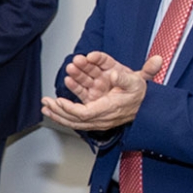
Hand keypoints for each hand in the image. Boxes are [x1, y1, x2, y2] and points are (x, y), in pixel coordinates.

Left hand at [40, 52, 159, 131]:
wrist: (146, 104)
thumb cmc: (140, 94)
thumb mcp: (137, 83)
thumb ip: (125, 78)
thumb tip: (114, 74)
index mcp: (108, 109)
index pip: (85, 113)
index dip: (70, 109)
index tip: (59, 102)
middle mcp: (101, 114)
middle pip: (75, 118)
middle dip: (58, 111)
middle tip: (45, 104)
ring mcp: (97, 113)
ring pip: (74, 116)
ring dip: (59, 109)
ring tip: (46, 104)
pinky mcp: (95, 109)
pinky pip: (77, 111)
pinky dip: (66, 107)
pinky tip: (57, 101)